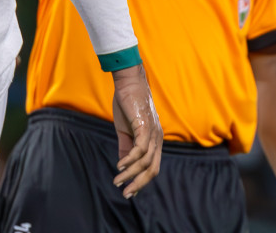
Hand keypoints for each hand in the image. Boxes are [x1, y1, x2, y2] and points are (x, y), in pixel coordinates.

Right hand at [110, 64, 162, 197]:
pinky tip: (119, 165)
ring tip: (117, 180)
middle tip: (126, 194)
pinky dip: (130, 160)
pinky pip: (139, 149)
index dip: (142, 180)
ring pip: (145, 162)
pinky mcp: (144, 126)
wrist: (128, 82)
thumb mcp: (125, 130)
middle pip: (153, 169)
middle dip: (139, 183)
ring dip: (130, 174)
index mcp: (155, 140)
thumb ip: (126, 147)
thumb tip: (123, 165)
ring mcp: (152, 133)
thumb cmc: (127, 104)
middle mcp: (158, 139)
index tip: (130, 190)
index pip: (152, 166)